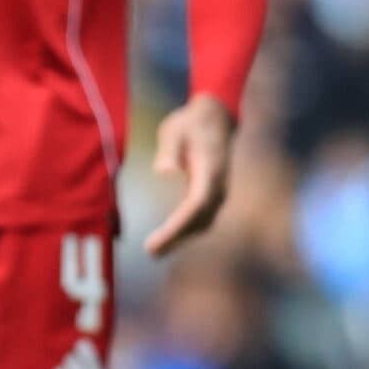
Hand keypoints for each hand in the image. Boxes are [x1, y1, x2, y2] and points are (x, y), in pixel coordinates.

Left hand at [143, 94, 235, 256]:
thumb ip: (169, 149)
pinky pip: (202, 217)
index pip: (196, 205)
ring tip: (156, 250)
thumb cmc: (191, 122)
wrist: (216, 116)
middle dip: (176, 238)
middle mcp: (218, 185)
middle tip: (150, 251)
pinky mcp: (213, 193)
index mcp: (210, 171)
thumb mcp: (174, 129)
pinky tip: (169, 238)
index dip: (178, 226)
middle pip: (200, 220)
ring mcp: (218, 191)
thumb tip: (163, 172)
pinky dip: (186, 230)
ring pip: (203, 222)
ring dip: (181, 238)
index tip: (159, 239)